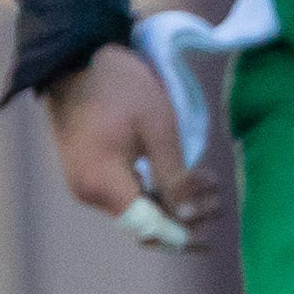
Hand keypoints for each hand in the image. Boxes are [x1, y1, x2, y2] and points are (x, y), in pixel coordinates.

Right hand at [42, 42, 212, 252]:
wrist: (75, 57)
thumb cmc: (120, 86)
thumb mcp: (158, 128)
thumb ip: (174, 178)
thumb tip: (189, 219)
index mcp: (103, 183)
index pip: (148, 226)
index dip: (181, 235)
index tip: (211, 236)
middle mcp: (88, 192)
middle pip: (143, 222)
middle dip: (184, 216)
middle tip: (218, 198)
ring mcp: (85, 183)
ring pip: (137, 208)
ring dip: (174, 200)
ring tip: (210, 182)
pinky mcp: (89, 172)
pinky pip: (126, 192)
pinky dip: (156, 189)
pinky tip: (186, 176)